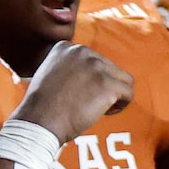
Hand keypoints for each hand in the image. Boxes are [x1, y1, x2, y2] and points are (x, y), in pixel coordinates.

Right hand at [17, 40, 134, 144]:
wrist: (39, 121)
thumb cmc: (42, 107)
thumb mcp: (49, 75)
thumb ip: (67, 69)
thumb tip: (86, 77)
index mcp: (66, 47)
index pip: (94, 60)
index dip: (92, 79)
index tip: (82, 93)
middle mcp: (82, 51)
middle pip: (110, 68)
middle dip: (104, 87)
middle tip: (90, 104)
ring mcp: (96, 66)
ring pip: (123, 79)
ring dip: (115, 95)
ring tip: (101, 108)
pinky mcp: (107, 84)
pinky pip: (129, 93)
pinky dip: (122, 105)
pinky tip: (106, 112)